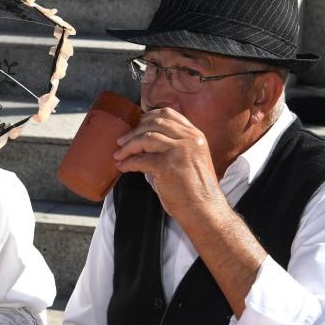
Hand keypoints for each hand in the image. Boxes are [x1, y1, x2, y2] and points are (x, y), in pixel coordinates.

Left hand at [113, 107, 227, 225]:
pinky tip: (123, 167)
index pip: (168, 114)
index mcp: (195, 135)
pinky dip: (128, 162)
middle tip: (121, 141)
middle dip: (134, 131)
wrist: (204, 210)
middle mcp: (189, 139)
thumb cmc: (196, 190)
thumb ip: (174, 147)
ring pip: (145, 138)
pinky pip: (141, 159)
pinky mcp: (167, 166)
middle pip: (154, 123)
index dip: (147, 117)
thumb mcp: (191, 159)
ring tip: (119, 154)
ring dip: (128, 146)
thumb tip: (146, 144)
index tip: (136, 125)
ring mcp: (179, 151)